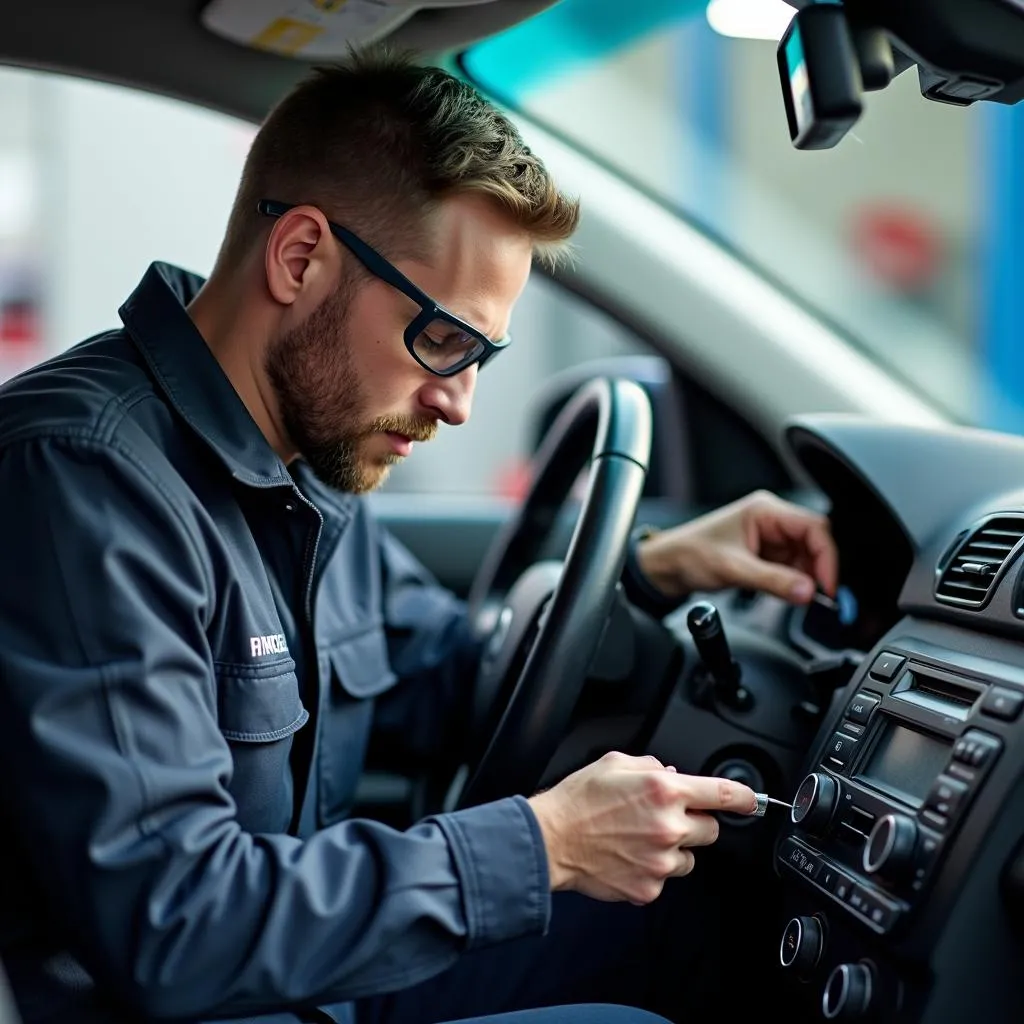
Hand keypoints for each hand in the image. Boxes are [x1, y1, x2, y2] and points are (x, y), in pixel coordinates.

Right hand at [527, 751, 756, 904]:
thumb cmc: (578, 800)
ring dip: (674, 848)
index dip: (745, 798)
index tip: (752, 802)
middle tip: (664, 818)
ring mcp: (661, 861)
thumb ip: (651, 766)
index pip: (722, 794)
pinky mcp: (649, 887)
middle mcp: (668, 827)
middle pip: (711, 830)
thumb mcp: (615, 763)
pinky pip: (666, 878)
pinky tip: (628, 856)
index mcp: (664, 790)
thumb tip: (672, 775)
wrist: (551, 839)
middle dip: (694, 823)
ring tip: (639, 839)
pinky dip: (653, 869)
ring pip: (690, 857)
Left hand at [635, 489, 837, 603]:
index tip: (826, 585)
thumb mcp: (733, 569)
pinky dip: (792, 582)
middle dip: (817, 570)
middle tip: (814, 596)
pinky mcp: (765, 554)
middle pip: (814, 542)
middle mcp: (770, 520)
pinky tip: (783, 592)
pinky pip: (791, 568)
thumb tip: (807, 591)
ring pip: (805, 558)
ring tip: (793, 596)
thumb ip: (773, 580)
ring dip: (804, 578)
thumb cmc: (689, 554)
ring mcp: (769, 537)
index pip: (814, 527)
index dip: (826, 557)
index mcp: (765, 510)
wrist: (667, 566)